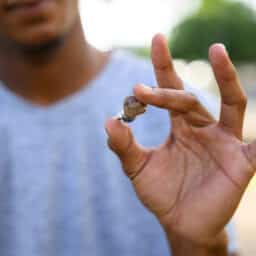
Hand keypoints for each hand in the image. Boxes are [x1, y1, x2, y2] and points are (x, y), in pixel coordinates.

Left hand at [105, 34, 255, 246]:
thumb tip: (108, 121)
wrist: (180, 223)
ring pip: (230, 104)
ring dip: (226, 79)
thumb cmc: (161, 193)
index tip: (156, 40)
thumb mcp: (137, 168)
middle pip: (188, 98)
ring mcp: (224, 142)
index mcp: (180, 126)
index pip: (171, 90)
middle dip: (169, 87)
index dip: (163, 66)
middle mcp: (203, 128)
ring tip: (217, 52)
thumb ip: (124, 146)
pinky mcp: (241, 162)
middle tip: (149, 77)